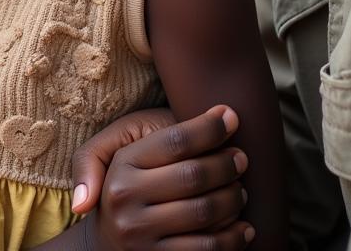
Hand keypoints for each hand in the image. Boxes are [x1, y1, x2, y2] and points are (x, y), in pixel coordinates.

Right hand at [71, 105, 253, 248]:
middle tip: (241, 158)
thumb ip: (162, 133)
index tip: (231, 117)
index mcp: (121, 163)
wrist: (107, 243)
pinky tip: (244, 227)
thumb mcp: (123, 149)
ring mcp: (140, 233)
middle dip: (226, 165)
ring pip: (204, 211)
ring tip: (240, 190)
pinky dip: (233, 237)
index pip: (175, 141)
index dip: (209, 128)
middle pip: (193, 175)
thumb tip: (227, 114)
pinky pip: (207, 248)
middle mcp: (125, 197)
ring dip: (233, 199)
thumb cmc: (127, 184)